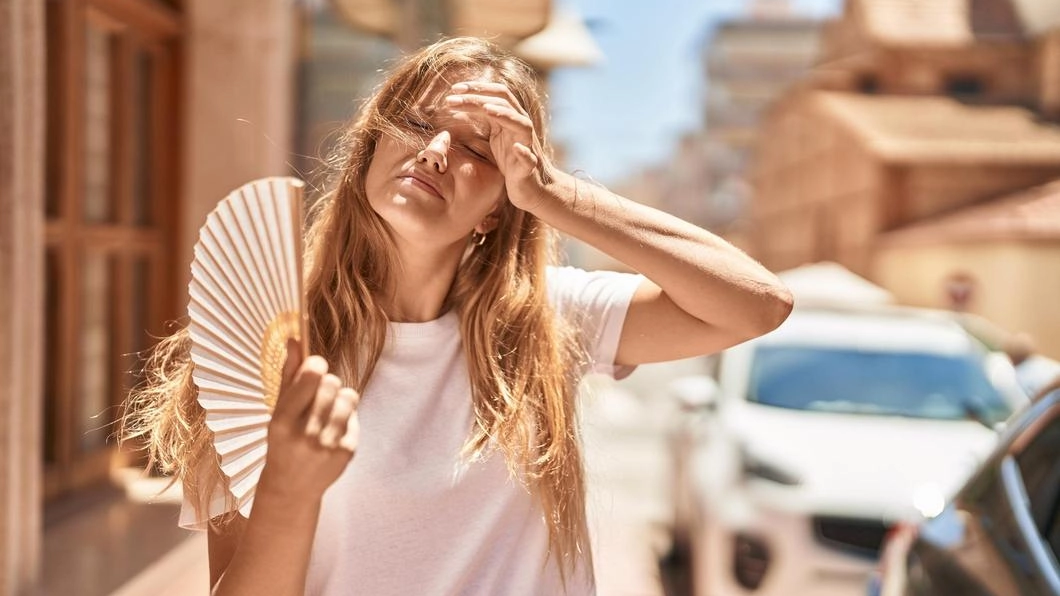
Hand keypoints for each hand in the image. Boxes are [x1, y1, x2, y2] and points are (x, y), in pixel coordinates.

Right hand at [256, 340, 359, 505]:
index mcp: (283, 421)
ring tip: (327, 410)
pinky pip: (355, 415)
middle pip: (331, 382)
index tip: (315, 368)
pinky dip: (346, 417)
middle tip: (318, 396)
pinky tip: (332, 430)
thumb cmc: (283, 441)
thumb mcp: (278, 411)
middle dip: (326, 383)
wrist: (291, 488)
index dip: (316, 365)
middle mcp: (306, 434)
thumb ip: (288, 375)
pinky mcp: (347, 451)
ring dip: (339, 397)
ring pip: (348, 396)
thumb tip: (294, 339)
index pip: (311, 377)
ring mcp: (328, 445)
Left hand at [445, 81, 550, 210]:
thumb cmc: (511, 161)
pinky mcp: (529, 166)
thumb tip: (456, 106)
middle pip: (504, 103)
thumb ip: (482, 120)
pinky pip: (529, 157)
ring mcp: (527, 145)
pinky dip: (523, 152)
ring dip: (504, 115)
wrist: (530, 187)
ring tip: (486, 109)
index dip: (477, 88)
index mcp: (511, 118)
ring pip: (521, 124)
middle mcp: (521, 126)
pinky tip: (516, 148)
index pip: (497, 94)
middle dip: (479, 97)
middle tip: (453, 97)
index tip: (454, 88)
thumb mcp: (495, 136)